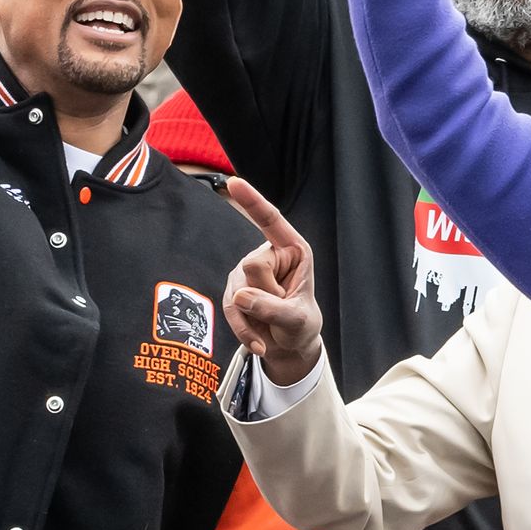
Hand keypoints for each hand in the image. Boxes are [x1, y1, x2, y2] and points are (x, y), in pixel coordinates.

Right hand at [222, 177, 322, 385]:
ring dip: (254, 315)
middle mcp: (268, 255)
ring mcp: (247, 272)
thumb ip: (272, 308)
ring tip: (272, 326)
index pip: (271, 221)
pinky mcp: (233, 289)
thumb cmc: (301, 325)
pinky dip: (243, 328)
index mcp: (293, 250)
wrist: (288, 347)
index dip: (252, 202)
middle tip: (281, 310)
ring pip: (238, 289)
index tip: (233, 182)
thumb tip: (240, 296)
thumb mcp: (297, 319)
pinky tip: (259, 341)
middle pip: (252, 265)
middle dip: (266, 295)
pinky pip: (229, 307)